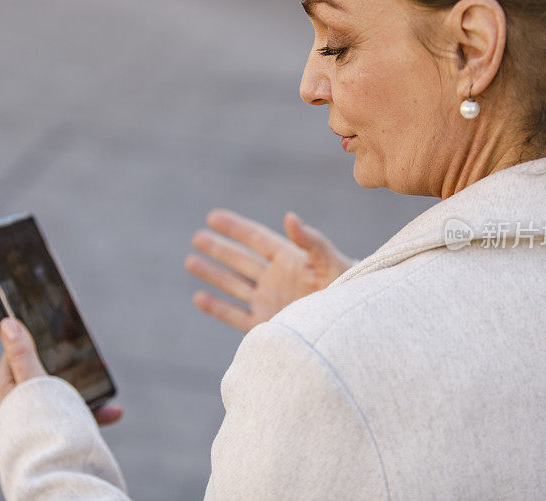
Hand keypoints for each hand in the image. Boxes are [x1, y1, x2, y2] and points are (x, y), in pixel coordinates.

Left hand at [0, 318, 122, 426]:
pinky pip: (67, 418)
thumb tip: (8, 323)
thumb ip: (22, 353)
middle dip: (68, 371)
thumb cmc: (37, 423)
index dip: (37, 344)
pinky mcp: (44, 435)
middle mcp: (11, 406)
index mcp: (2, 389)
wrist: (51, 468)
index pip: (15, 355)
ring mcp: (28, 421)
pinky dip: (90, 414)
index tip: (58, 338)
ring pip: (57, 398)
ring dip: (84, 393)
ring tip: (103, 389)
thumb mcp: (33, 380)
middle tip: (89, 364)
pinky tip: (113, 412)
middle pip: (40, 377)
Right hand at [185, 209, 353, 331]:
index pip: (256, 239)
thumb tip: (289, 217)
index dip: (235, 227)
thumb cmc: (351, 291)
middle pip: (241, 260)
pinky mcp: (267, 325)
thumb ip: (311, 241)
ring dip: (213, 274)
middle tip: (197, 237)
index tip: (213, 216)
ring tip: (190, 261)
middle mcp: (276, 279)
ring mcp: (270, 302)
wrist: (354, 329)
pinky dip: (217, 307)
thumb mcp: (333, 263)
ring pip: (234, 285)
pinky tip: (199, 297)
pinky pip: (235, 316)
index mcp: (291, 260)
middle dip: (219, 248)